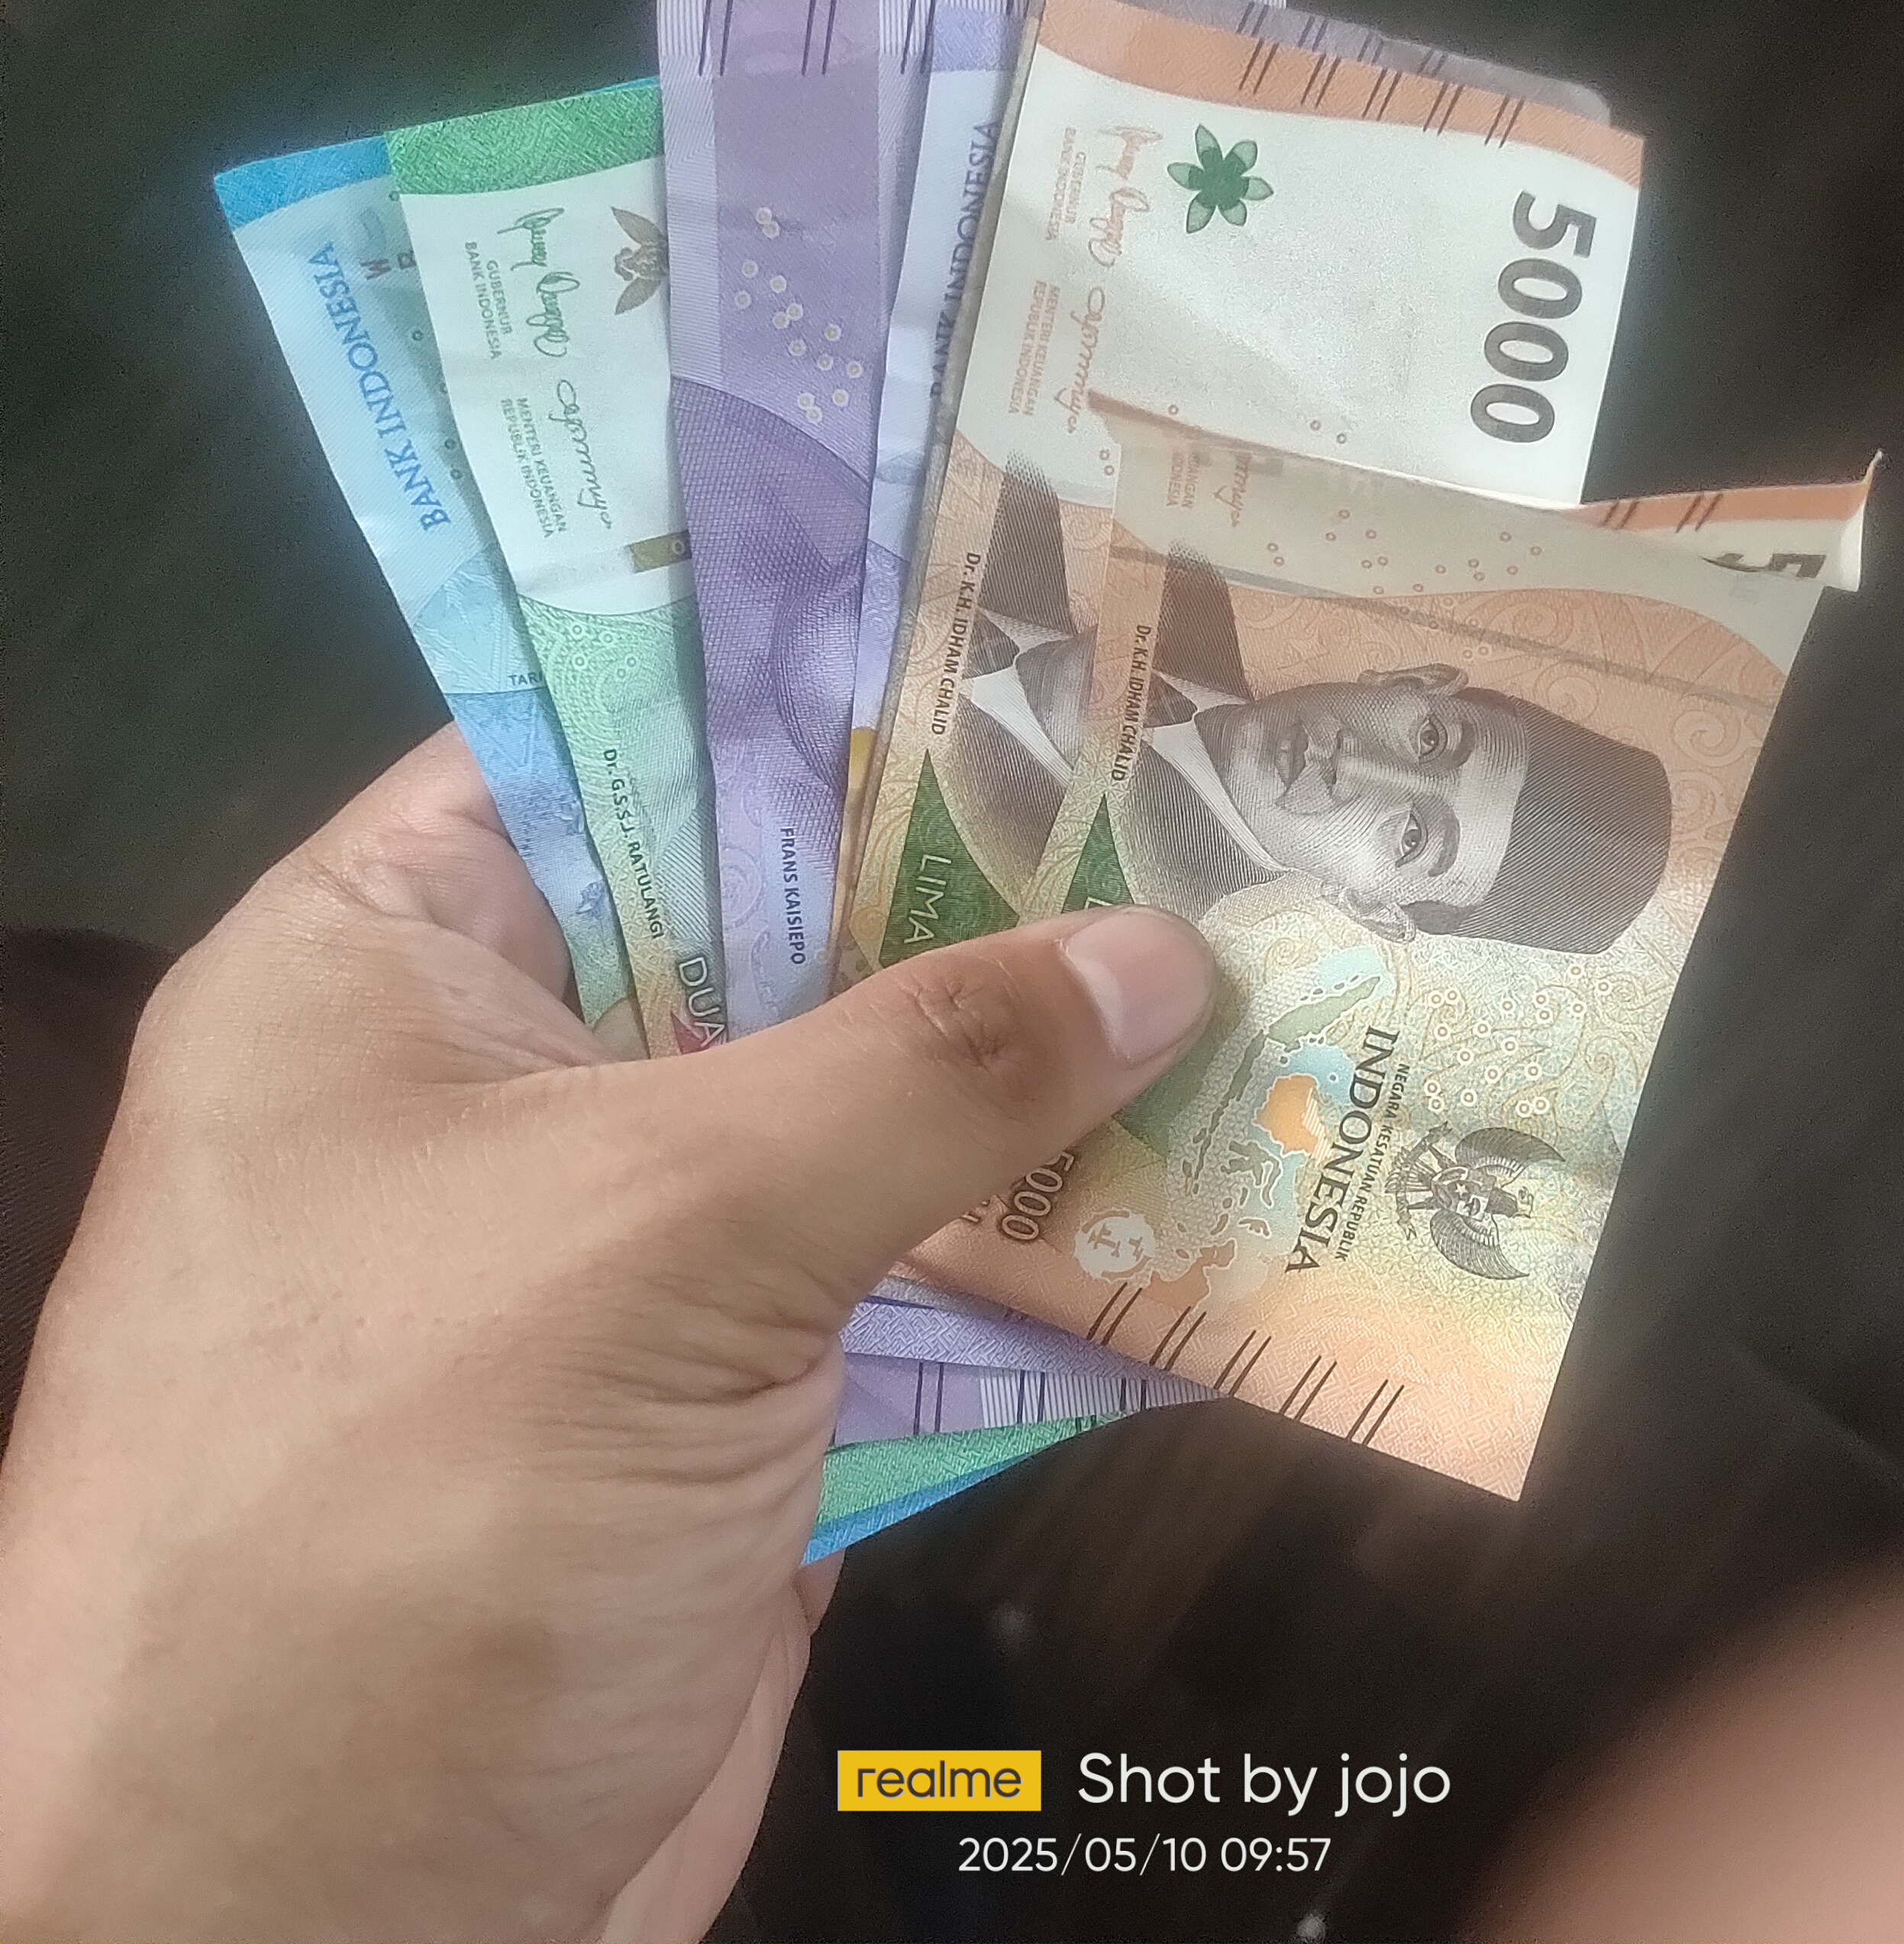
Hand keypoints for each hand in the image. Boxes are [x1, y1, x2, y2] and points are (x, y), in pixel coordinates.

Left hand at [0, 728, 1215, 1943]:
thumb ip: (924, 1071)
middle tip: (1206, 787)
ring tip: (1264, 954)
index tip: (1032, 629)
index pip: (616, 741)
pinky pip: (915, 1263)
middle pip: (774, 923)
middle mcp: (511, 1080)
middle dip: (980, 880)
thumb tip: (1165, 951)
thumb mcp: (661, 1234)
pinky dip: (1050, 1235)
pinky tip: (1219, 1172)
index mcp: (394, 968)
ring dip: (1047, 1068)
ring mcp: (634, 1245)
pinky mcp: (743, 1390)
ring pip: (869, 1102)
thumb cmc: (408, 1518)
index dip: (817, 681)